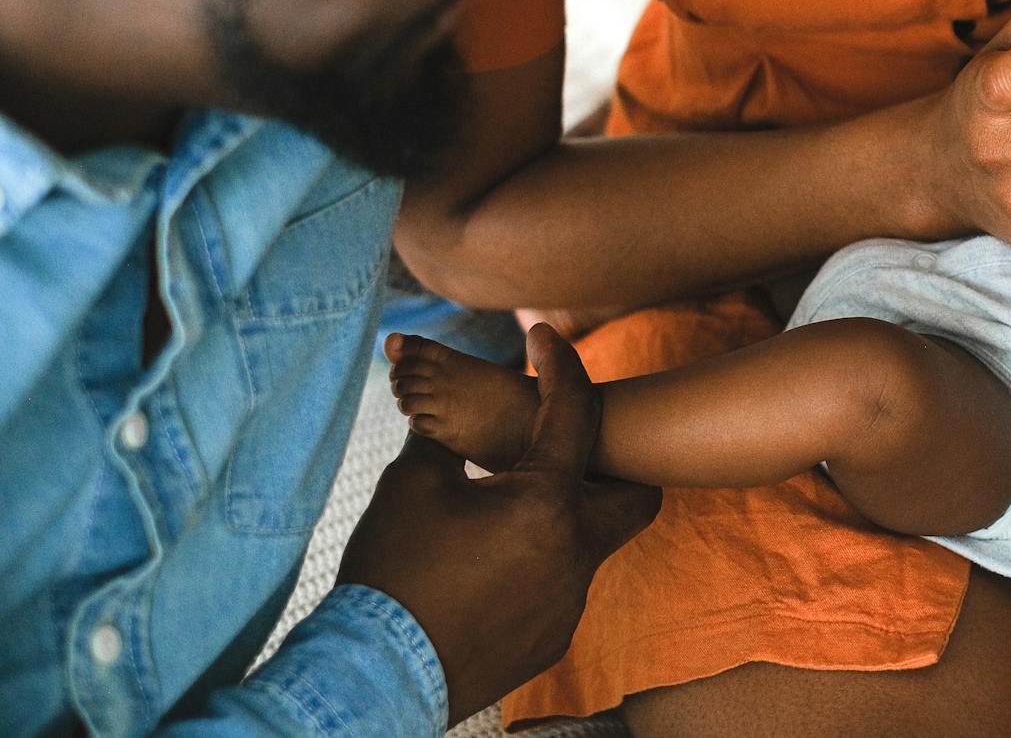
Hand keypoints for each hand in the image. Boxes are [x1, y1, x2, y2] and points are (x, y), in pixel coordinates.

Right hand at [336, 325, 660, 722]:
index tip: (544, 336)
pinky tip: (492, 561)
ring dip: (564, 515)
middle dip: (614, 462)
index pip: (574, 411)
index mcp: (547, 502)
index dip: (561, 364)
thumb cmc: (393, 572)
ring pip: (593, 543)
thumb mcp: (413, 484)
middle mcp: (576, 553)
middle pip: (636, 494)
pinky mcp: (552, 638)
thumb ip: (445, 435)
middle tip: (568, 443)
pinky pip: (563, 584)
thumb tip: (445, 402)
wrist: (374, 675)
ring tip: (512, 504)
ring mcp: (570, 601)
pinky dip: (540, 561)